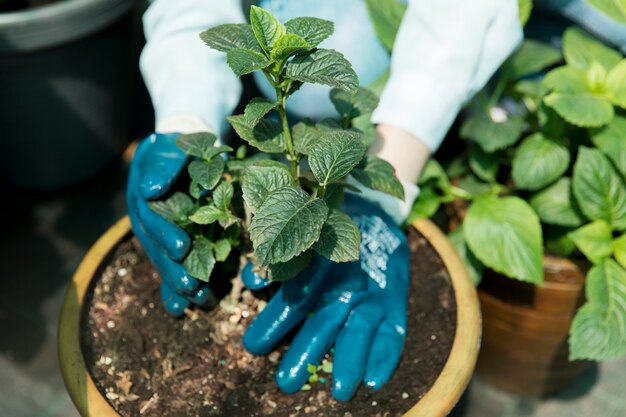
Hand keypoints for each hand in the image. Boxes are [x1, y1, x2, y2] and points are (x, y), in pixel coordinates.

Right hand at [127, 133, 212, 315]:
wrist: (179, 150)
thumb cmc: (175, 147)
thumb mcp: (167, 148)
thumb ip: (161, 167)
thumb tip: (148, 191)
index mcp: (142, 200)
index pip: (152, 220)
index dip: (165, 234)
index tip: (182, 247)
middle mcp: (147, 222)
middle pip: (157, 250)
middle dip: (173, 270)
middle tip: (191, 286)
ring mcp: (158, 235)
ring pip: (166, 263)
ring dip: (178, 284)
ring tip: (197, 300)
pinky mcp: (170, 242)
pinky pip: (172, 267)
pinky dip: (174, 289)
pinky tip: (181, 309)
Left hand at [242, 194, 409, 399]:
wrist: (377, 213)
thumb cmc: (328, 232)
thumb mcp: (303, 237)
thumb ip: (279, 262)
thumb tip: (250, 280)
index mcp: (320, 260)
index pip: (295, 295)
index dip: (273, 322)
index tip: (252, 347)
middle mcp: (348, 277)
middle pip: (325, 319)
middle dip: (306, 352)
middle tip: (286, 383)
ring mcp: (374, 291)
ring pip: (361, 329)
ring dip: (350, 361)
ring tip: (339, 392)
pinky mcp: (395, 300)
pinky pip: (394, 330)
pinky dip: (386, 356)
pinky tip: (375, 381)